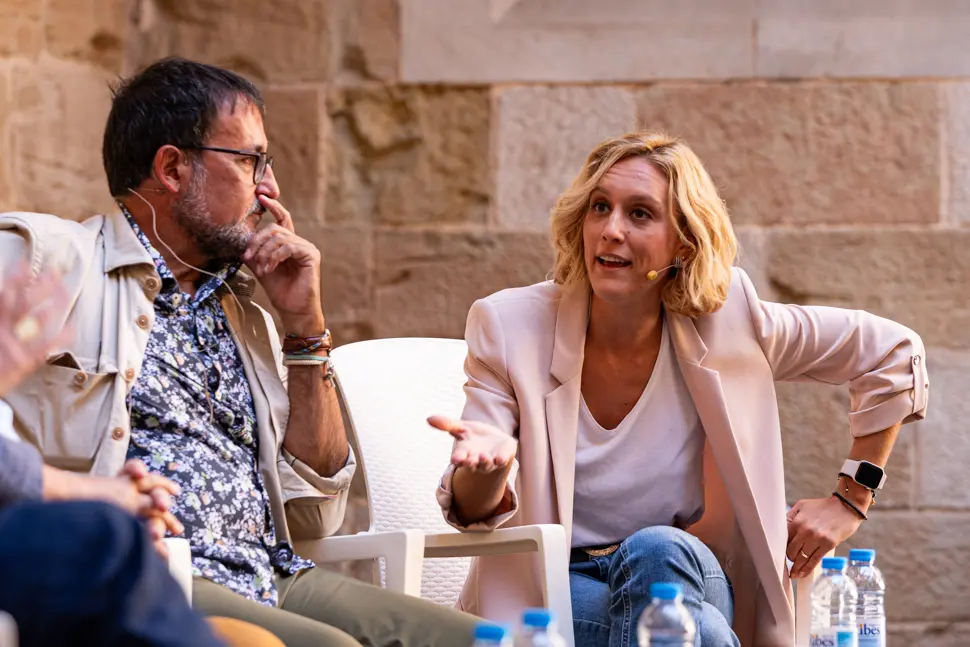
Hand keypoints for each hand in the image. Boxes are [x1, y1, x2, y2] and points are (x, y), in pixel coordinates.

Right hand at [0, 263, 72, 395]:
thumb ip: (4, 308)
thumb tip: (8, 290)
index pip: (3, 296)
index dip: (13, 279)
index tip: (23, 263)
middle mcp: (2, 330)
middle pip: (22, 304)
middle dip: (38, 287)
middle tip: (53, 271)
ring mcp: (13, 346)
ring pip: (33, 321)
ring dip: (49, 303)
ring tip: (63, 288)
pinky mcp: (24, 363)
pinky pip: (45, 347)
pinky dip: (60, 337)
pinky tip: (72, 327)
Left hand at [242, 196, 323, 333]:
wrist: (293, 310)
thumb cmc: (280, 291)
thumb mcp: (261, 268)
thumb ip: (254, 253)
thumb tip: (240, 242)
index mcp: (289, 244)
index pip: (282, 219)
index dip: (273, 206)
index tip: (261, 197)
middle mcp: (299, 243)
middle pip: (275, 229)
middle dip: (257, 241)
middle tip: (248, 256)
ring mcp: (307, 248)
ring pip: (280, 238)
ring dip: (264, 253)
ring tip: (261, 268)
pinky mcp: (311, 255)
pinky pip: (288, 247)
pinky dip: (274, 257)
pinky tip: (269, 268)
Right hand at [427, 416, 517, 472]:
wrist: (495, 440)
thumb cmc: (475, 435)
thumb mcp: (461, 427)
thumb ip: (447, 424)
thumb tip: (428, 418)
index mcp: (464, 453)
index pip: (459, 457)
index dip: (457, 458)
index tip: (455, 459)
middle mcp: (476, 460)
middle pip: (471, 464)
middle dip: (470, 463)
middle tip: (469, 460)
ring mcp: (489, 460)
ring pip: (486, 465)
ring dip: (485, 462)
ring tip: (483, 457)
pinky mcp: (502, 457)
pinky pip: (501, 461)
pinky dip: (500, 461)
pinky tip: (499, 459)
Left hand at [786, 496, 864, 577]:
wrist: (846, 507)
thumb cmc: (823, 506)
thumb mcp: (802, 505)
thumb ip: (790, 516)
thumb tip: (780, 529)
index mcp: (797, 521)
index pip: (783, 539)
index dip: (781, 547)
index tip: (779, 553)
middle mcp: (805, 531)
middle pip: (791, 551)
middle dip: (789, 557)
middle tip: (789, 562)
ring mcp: (817, 539)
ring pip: (802, 558)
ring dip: (796, 567)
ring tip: (793, 574)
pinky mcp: (828, 545)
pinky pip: (815, 560)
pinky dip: (807, 569)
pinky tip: (802, 574)